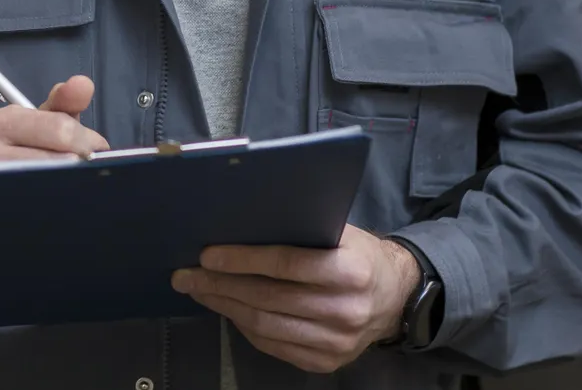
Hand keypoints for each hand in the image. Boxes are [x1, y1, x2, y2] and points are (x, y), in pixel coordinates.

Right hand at [0, 75, 108, 249]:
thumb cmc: (21, 152)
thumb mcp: (41, 123)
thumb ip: (65, 102)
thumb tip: (83, 83)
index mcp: (2, 121)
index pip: (60, 128)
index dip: (87, 142)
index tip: (94, 151)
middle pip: (58, 158)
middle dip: (81, 164)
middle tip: (85, 171)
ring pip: (48, 184)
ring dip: (69, 186)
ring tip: (71, 186)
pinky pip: (34, 209)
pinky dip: (52, 206)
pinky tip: (56, 204)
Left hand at [170, 225, 420, 372]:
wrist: (394, 297)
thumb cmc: (358, 254)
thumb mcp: (340, 232)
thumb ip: (301, 228)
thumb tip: (241, 219)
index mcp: (350, 270)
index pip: (285, 264)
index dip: (242, 259)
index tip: (207, 255)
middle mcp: (346, 310)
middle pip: (268, 298)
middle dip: (220, 285)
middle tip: (186, 275)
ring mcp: (337, 342)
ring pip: (265, 325)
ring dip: (225, 307)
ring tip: (199, 291)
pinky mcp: (326, 362)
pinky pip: (273, 345)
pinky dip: (244, 327)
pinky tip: (228, 309)